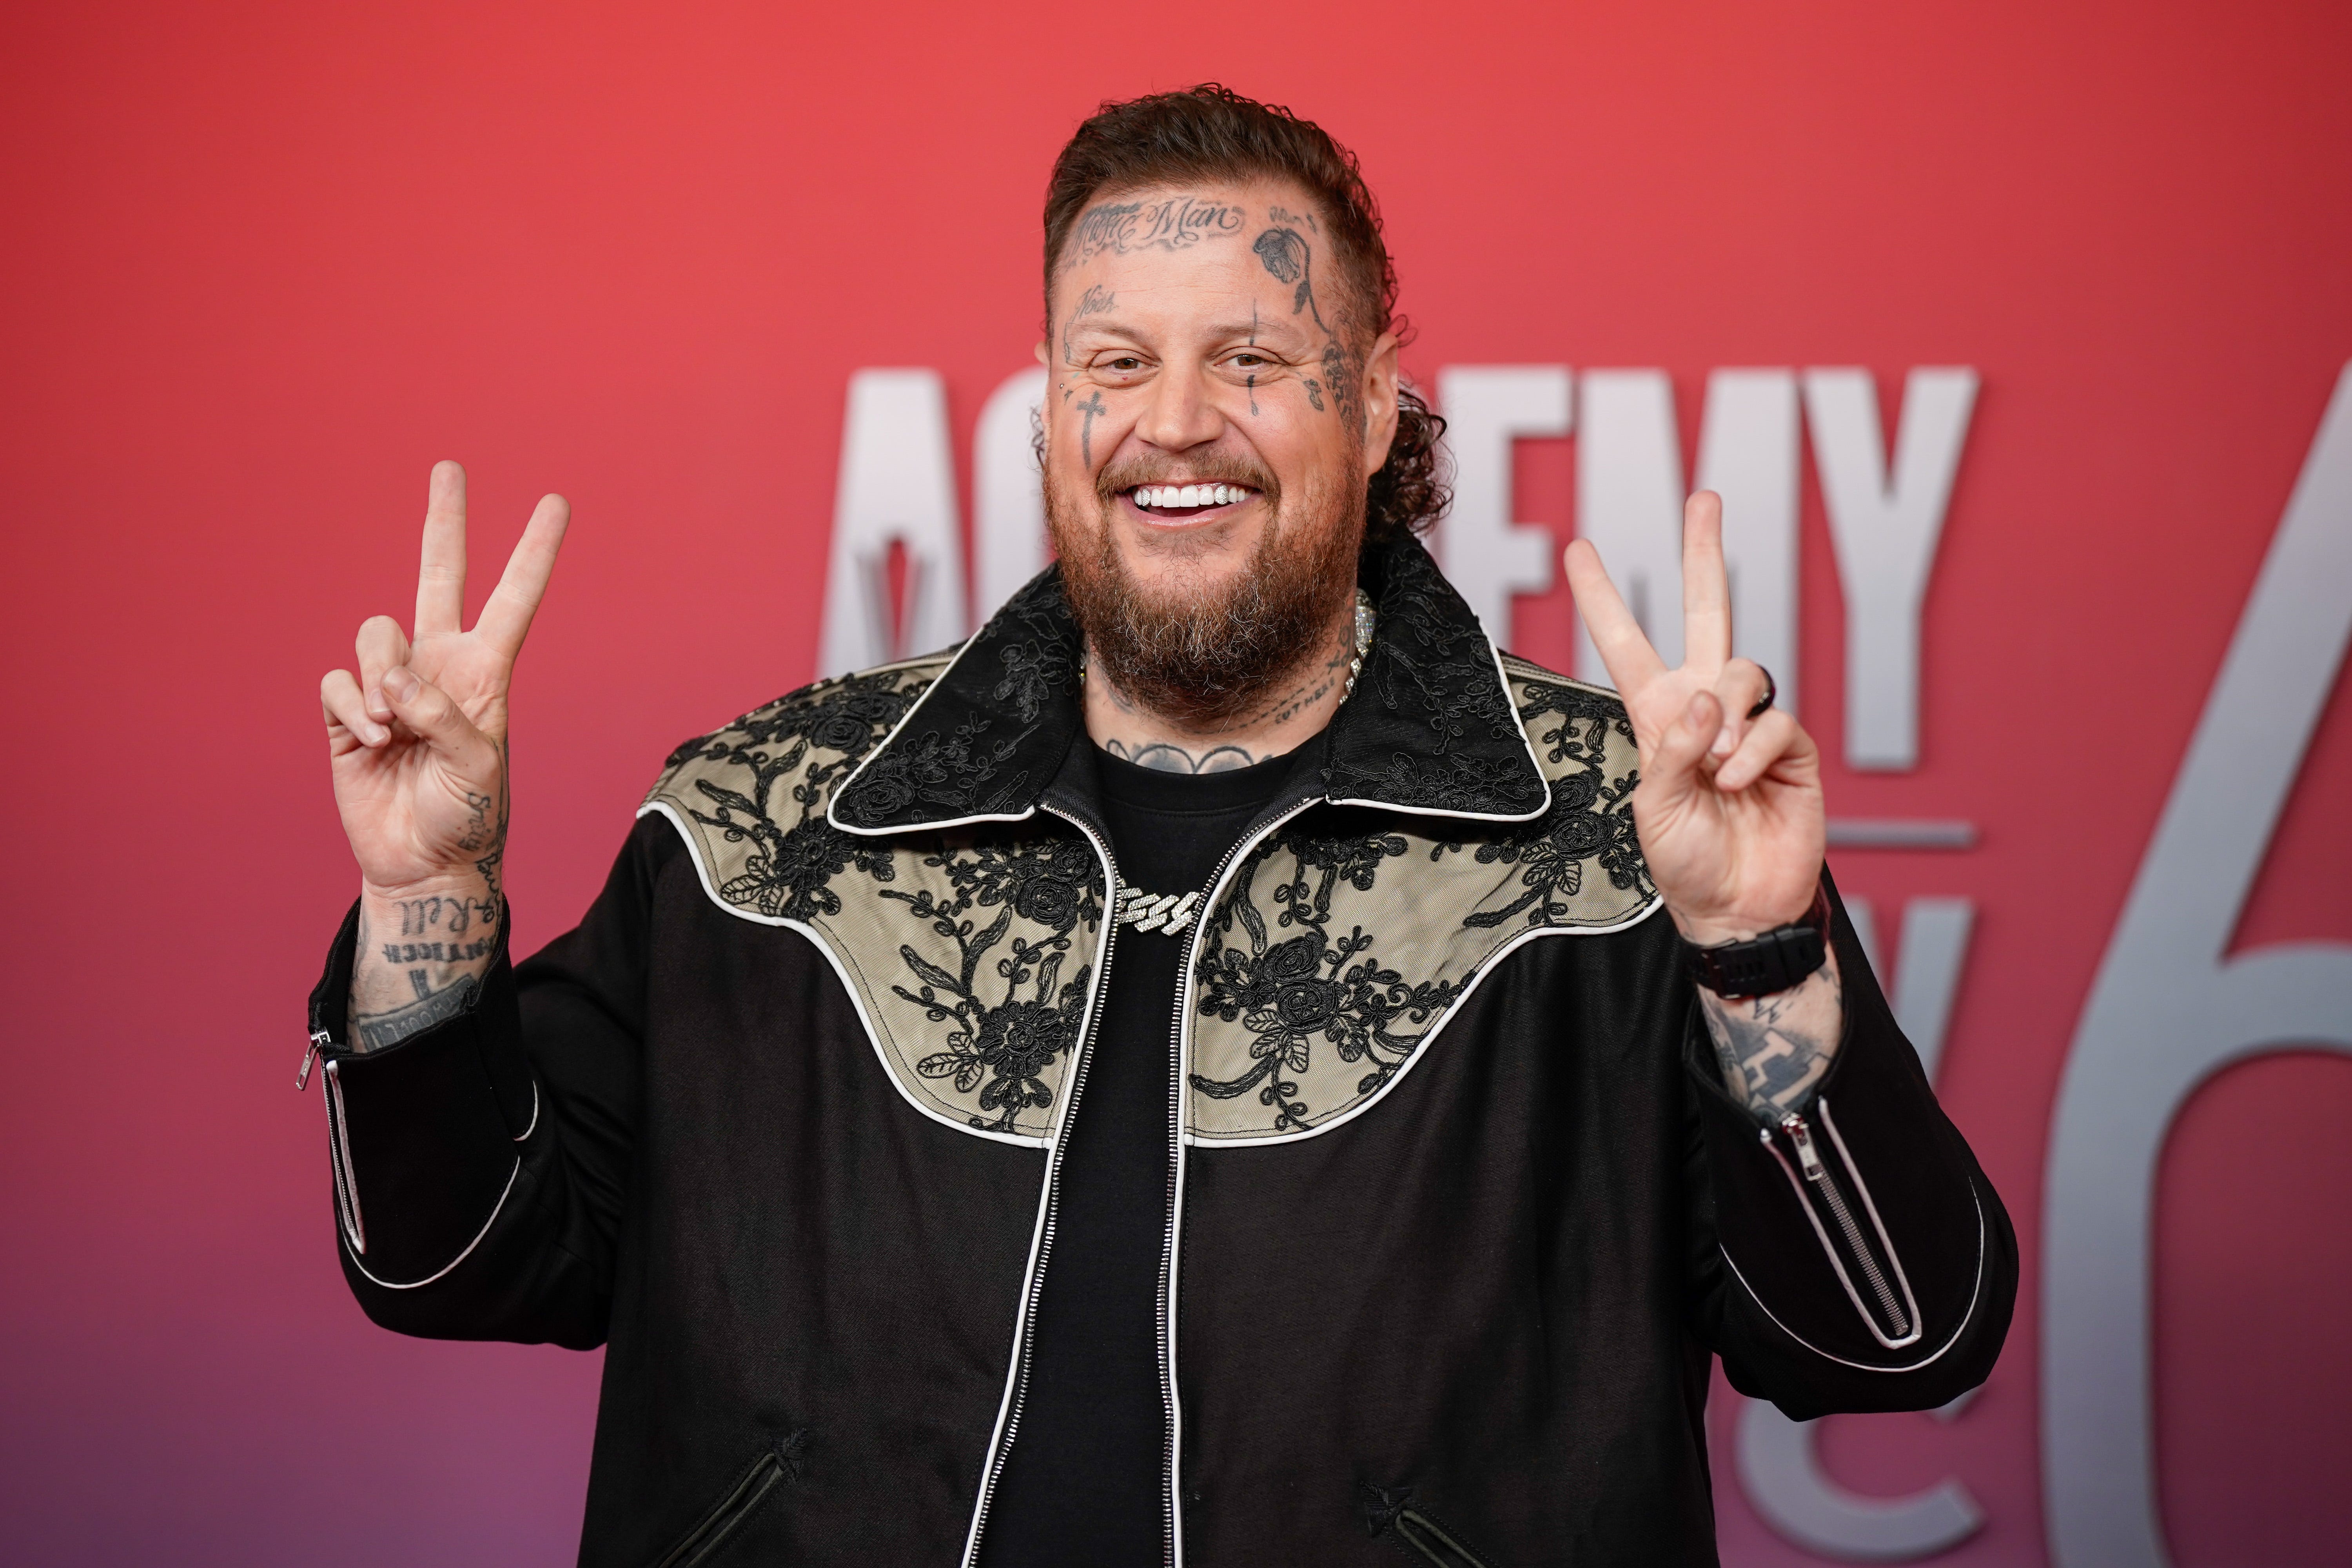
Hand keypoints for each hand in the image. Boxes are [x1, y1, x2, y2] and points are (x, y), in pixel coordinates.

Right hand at [319, 461, 568, 899]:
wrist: (423, 861)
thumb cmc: (467, 814)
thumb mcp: (476, 765)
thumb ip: (441, 714)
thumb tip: (393, 681)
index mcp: (485, 672)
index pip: (514, 600)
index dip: (533, 552)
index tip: (556, 502)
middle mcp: (438, 666)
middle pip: (439, 577)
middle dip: (444, 522)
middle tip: (449, 466)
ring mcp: (391, 684)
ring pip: (373, 636)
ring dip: (379, 681)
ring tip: (393, 731)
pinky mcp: (347, 709)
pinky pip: (337, 682)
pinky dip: (352, 710)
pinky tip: (370, 742)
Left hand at [1564, 491, 1823, 945]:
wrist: (1738, 906)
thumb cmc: (1686, 861)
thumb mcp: (1652, 809)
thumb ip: (1670, 750)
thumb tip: (1701, 699)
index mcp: (1657, 716)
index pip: (1626, 643)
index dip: (1600, 598)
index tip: (1574, 550)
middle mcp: (1704, 707)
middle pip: (1709, 612)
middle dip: (1705, 553)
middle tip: (1704, 499)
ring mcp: (1750, 722)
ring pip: (1745, 669)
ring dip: (1728, 715)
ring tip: (1718, 767)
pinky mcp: (1792, 747)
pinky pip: (1776, 721)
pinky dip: (1754, 750)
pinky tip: (1741, 782)